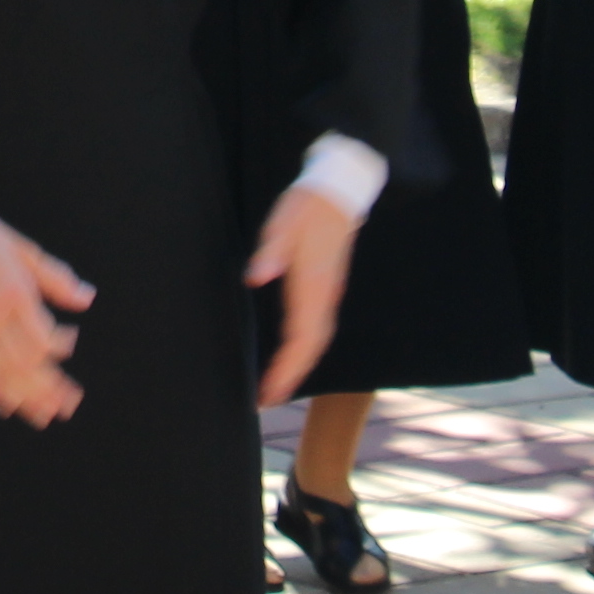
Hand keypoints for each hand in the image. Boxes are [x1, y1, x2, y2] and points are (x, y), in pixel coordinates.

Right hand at [0, 209, 91, 425]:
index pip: (42, 338)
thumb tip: (87, 299)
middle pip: (24, 366)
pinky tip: (6, 404)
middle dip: (48, 389)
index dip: (61, 347)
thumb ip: (57, 279)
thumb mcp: (24, 250)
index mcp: (13, 295)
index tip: (71, 342)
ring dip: (24, 399)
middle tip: (69, 405)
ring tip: (44, 416)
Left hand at [247, 184, 360, 403]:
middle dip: (291, 376)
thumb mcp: (282, 224)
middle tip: (267, 400)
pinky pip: (317, 328)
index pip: (300, 338)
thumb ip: (270, 253)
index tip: (269, 391)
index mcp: (312, 285)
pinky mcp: (327, 289)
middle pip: (311, 347)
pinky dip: (304, 348)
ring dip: (298, 365)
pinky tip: (292, 354)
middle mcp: (324, 296)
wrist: (338, 193)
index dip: (286, 368)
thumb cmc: (306, 207)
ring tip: (277, 387)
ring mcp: (328, 293)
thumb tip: (255, 278)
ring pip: (316, 340)